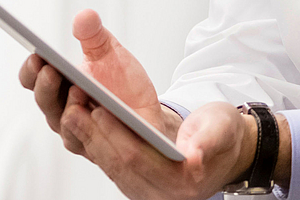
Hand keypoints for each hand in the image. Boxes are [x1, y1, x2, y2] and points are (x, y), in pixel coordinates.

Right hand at [18, 10, 179, 155]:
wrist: (147, 111)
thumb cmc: (122, 82)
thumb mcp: (110, 53)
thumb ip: (95, 36)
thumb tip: (85, 16)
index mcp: (57, 86)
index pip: (31, 79)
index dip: (30, 69)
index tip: (36, 55)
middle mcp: (60, 112)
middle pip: (44, 101)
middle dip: (46, 85)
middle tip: (51, 70)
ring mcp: (78, 133)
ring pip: (65, 125)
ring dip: (69, 109)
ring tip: (77, 91)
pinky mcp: (99, 149)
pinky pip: (91, 143)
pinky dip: (93, 129)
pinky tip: (100, 114)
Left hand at [65, 99, 254, 199]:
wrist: (227, 150)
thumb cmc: (224, 135)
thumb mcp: (222, 128)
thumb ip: (208, 140)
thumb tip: (194, 155)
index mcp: (184, 182)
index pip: (139, 158)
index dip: (117, 135)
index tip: (100, 111)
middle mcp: (162, 195)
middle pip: (118, 164)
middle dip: (94, 135)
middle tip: (74, 108)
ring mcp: (147, 193)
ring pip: (110, 166)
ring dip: (89, 139)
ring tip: (72, 112)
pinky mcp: (137, 186)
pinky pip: (111, 167)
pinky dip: (96, 144)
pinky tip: (83, 124)